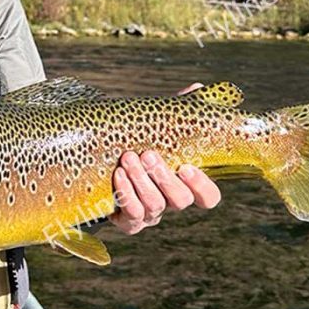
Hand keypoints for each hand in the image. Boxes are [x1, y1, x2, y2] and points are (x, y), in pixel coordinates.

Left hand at [109, 83, 220, 234]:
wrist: (100, 163)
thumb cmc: (137, 144)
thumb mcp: (156, 128)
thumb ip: (177, 112)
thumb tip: (198, 87)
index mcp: (184, 183)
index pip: (208, 197)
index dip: (202, 185)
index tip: (186, 166)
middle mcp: (170, 201)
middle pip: (180, 201)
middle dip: (164, 178)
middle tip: (148, 154)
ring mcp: (151, 214)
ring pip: (154, 206)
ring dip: (141, 181)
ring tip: (127, 158)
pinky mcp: (128, 221)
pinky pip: (132, 217)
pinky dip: (126, 194)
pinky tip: (117, 175)